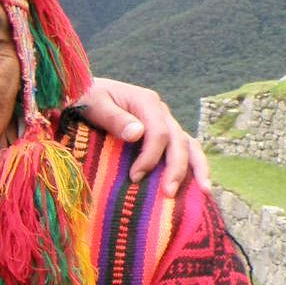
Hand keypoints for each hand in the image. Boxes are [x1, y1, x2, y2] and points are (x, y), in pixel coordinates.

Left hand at [77, 77, 208, 196]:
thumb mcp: (93, 104)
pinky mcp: (160, 134)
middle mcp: (160, 111)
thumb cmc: (83, 98)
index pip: (159, 133)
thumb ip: (113, 118)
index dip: (150, 157)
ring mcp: (163, 122)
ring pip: (188, 144)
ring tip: (205, 191)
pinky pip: (181, 149)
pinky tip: (197, 185)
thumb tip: (137, 133)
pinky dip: (191, 166)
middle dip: (177, 168)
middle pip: (178, 140)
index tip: (134, 177)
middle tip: (169, 194)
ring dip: (197, 168)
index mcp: (146, 102)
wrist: (80, 91)